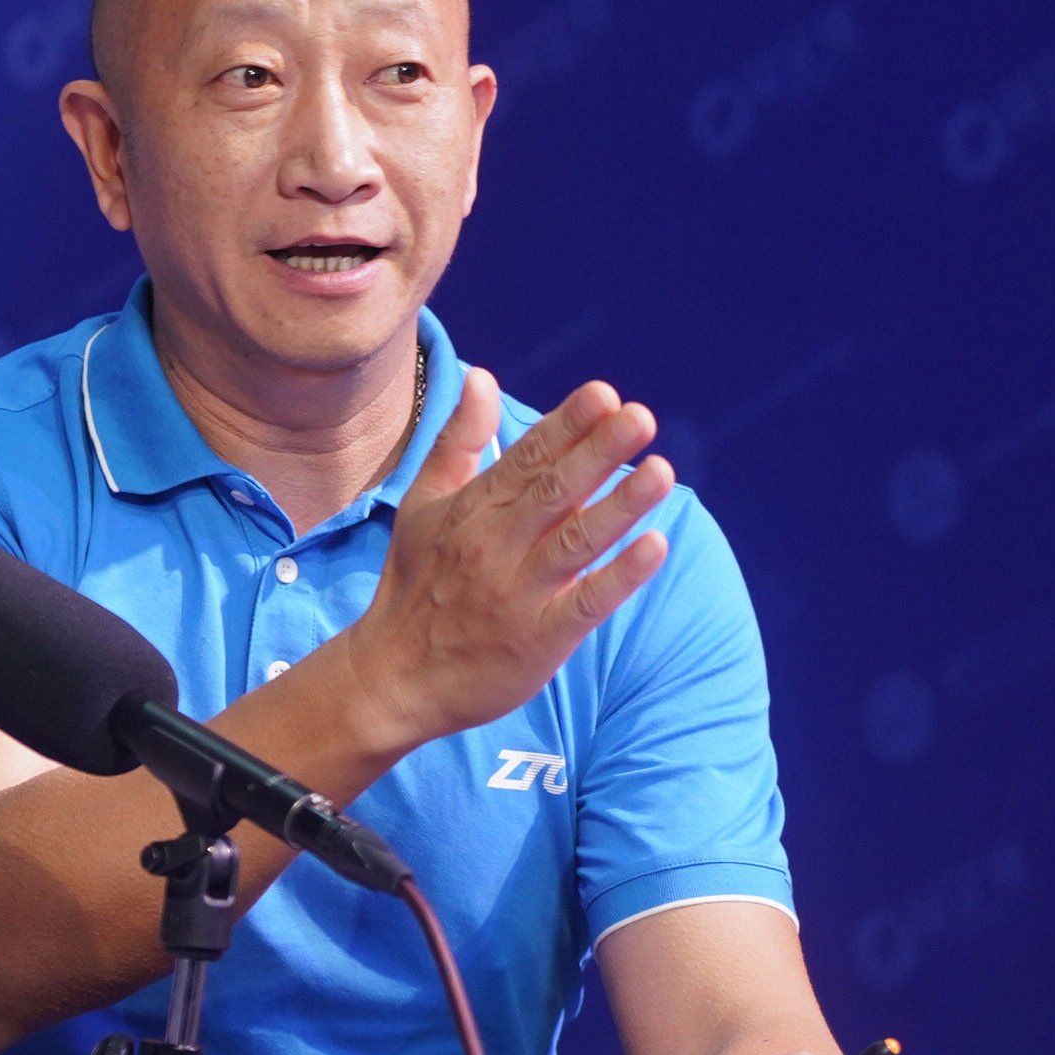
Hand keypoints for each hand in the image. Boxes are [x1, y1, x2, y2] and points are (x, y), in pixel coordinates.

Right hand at [345, 372, 675, 746]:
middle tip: (640, 417)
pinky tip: (655, 546)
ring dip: (619, 506)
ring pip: (574, 542)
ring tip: (661, 471)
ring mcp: (517, 593)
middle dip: (598, 452)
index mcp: (472, 509)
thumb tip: (482, 377)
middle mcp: (494, 545)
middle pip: (553, 491)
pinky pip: (585, 603)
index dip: (567, 426)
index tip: (604, 394)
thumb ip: (458, 442)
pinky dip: (619, 576)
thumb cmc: (417, 583)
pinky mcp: (537, 640)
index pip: (526, 457)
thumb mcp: (423, 505)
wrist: (393, 678)